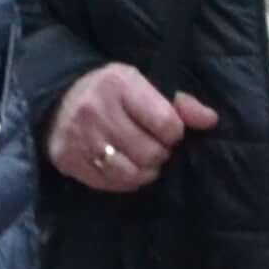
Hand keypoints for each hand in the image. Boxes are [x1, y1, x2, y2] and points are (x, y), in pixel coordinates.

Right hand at [49, 62, 218, 192]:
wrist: (58, 98)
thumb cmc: (110, 92)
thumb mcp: (142, 85)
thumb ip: (179, 103)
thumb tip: (211, 120)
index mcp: (119, 84)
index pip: (167, 124)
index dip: (173, 132)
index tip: (165, 129)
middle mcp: (96, 109)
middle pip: (151, 153)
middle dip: (159, 153)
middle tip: (151, 145)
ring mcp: (80, 137)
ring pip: (132, 173)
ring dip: (143, 171)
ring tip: (138, 158)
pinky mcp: (68, 159)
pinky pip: (110, 184)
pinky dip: (123, 181)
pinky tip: (122, 166)